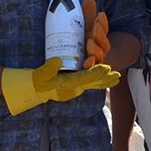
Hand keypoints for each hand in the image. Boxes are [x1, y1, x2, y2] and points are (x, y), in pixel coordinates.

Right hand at [1, 57, 121, 114]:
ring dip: (104, 80)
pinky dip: (97, 80)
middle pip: (93, 83)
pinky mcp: (72, 86)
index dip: (97, 73)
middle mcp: (73, 88)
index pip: (85, 78)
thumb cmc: (36, 82)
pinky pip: (88, 83)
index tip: (107, 68)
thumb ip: (48, 68)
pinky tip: (103, 78)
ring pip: (92, 84)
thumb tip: (57, 60)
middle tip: (118, 75)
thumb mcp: (40, 75)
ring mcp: (74, 88)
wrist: (32, 90)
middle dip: (106, 79)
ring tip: (116, 77)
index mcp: (68, 85)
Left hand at [80, 0, 109, 68]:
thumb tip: (89, 0)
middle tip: (94, 26)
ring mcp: (94, 62)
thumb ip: (86, 15)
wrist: (73, 67)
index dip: (102, 23)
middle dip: (100, 34)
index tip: (100, 14)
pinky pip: (91, 70)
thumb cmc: (80, 42)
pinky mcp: (87, 72)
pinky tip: (87, 62)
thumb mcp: (83, 28)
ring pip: (98, 56)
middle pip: (103, 43)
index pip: (103, 30)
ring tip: (90, 41)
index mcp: (98, 39)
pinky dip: (91, 66)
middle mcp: (98, 50)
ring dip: (95, 49)